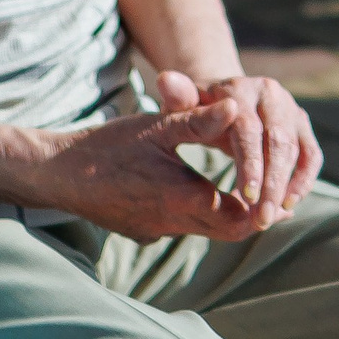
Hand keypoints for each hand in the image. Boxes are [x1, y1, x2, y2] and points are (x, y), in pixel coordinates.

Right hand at [18, 97, 270, 242]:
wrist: (58, 174)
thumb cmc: (108, 146)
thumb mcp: (156, 127)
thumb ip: (198, 121)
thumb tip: (237, 107)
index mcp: (183, 197)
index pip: (241, 215)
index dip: (264, 206)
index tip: (280, 191)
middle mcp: (173, 223)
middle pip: (229, 231)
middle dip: (253, 216)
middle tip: (273, 200)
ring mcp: (156, 231)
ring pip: (206, 232)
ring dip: (226, 216)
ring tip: (245, 194)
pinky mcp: (142, 232)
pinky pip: (181, 229)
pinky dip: (199, 216)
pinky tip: (197, 193)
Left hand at [155, 70, 320, 228]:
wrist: (223, 100)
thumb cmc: (197, 109)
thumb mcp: (183, 104)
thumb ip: (176, 97)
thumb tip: (165, 81)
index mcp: (239, 88)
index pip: (248, 128)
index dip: (250, 163)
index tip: (246, 196)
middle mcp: (270, 94)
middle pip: (277, 141)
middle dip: (271, 184)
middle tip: (261, 219)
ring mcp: (290, 108)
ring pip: (297, 150)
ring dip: (287, 186)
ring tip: (270, 217)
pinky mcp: (302, 125)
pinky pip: (311, 154)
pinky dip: (305, 179)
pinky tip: (290, 203)